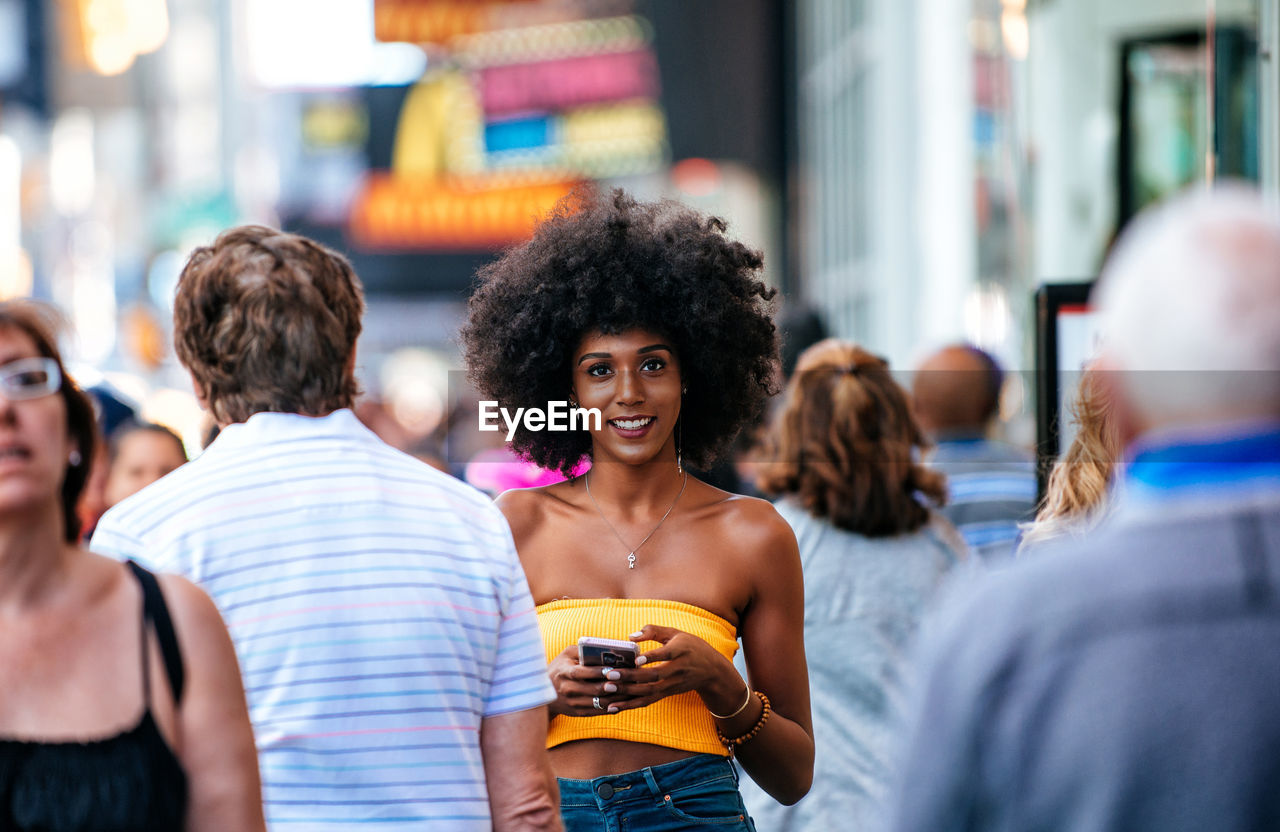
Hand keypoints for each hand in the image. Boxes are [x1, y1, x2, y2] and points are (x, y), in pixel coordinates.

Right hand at [546, 644, 629, 716]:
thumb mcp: (566, 654)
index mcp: (564, 672)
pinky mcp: (577, 712)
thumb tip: (605, 649)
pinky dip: (611, 707)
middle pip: (593, 689)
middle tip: (628, 681)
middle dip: (612, 685)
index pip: (581, 673)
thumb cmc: (560, 667)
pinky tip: (622, 702)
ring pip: (598, 702)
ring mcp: (572, 703)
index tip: (613, 668)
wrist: (544, 691)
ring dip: (616, 697)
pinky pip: (597, 711)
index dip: (597, 672)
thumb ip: (583, 650)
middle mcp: (567, 689)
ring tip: (630, 690)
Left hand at [602, 624, 742, 714]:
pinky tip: (613, 707)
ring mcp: (673, 684)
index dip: (651, 658)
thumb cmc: (690, 646)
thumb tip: (630, 636)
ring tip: (607, 690)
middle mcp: (677, 670)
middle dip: (631, 677)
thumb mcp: (675, 633)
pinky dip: (630, 705)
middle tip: (610, 675)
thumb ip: (653, 630)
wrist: (712, 670)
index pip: (666, 655)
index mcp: (680, 650)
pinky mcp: (668, 693)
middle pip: (653, 676)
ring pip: (649, 691)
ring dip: (627, 693)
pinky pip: (648, 701)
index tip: (636, 660)